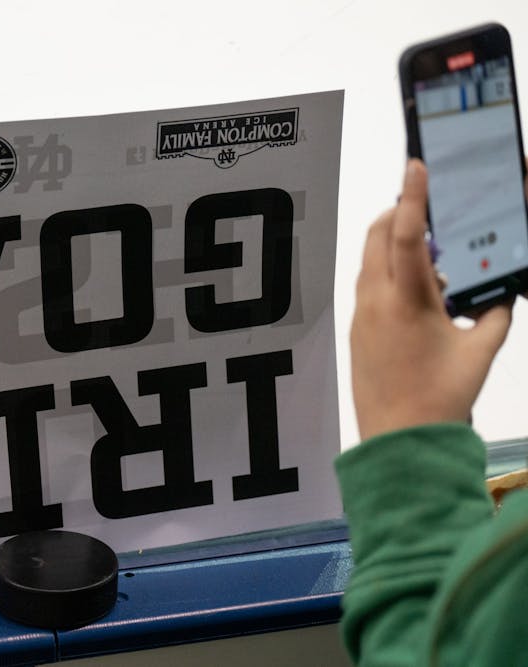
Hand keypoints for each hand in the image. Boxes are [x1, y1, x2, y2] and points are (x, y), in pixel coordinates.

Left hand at [350, 159, 512, 439]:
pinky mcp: (356, 330)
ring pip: (371, 261)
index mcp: (406, 299)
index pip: (408, 233)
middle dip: (400, 214)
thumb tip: (501, 293)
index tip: (414, 166)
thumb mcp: (480, 351)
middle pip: (378, 236)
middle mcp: (375, 300)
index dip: (413, 196)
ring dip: (396, 248)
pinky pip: (369, 286)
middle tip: (428, 211)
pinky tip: (419, 295)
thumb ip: (495, 314)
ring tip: (435, 264)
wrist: (398, 440)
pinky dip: (389, 275)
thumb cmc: (439, 398)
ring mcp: (360, 315)